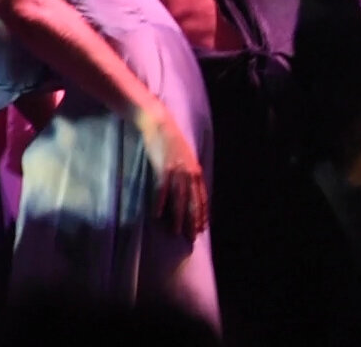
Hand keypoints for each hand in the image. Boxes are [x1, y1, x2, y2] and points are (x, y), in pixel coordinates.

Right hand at [137, 109, 208, 237]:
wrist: (160, 124)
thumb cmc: (171, 142)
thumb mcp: (186, 158)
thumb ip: (189, 173)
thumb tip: (190, 190)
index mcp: (196, 171)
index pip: (202, 197)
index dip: (202, 213)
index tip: (202, 228)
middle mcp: (189, 172)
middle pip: (192, 201)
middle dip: (192, 220)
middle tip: (191, 237)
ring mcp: (177, 171)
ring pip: (179, 199)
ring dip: (178, 217)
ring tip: (176, 232)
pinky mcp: (163, 168)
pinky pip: (162, 189)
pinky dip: (160, 203)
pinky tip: (158, 215)